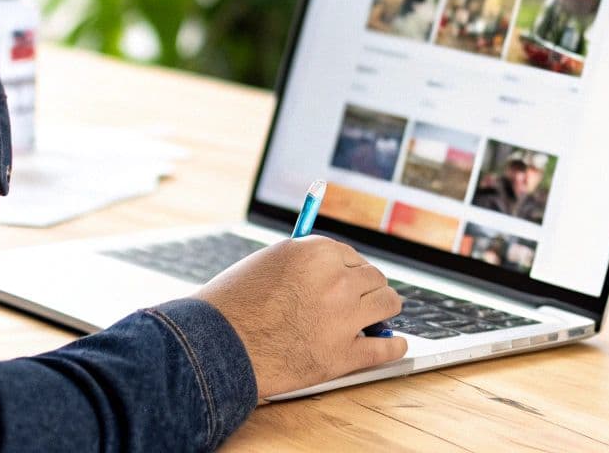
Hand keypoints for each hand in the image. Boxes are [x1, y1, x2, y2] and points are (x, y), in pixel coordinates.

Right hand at [195, 235, 406, 398]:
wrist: (215, 347)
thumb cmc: (233, 305)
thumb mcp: (268, 263)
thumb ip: (303, 263)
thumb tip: (331, 267)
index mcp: (317, 252)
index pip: (351, 256)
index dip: (350, 271)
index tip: (351, 279)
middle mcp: (337, 281)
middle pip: (374, 278)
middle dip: (368, 289)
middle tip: (365, 299)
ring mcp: (343, 318)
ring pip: (387, 305)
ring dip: (385, 310)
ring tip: (382, 316)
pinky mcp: (343, 355)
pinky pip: (385, 348)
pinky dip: (392, 346)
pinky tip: (394, 343)